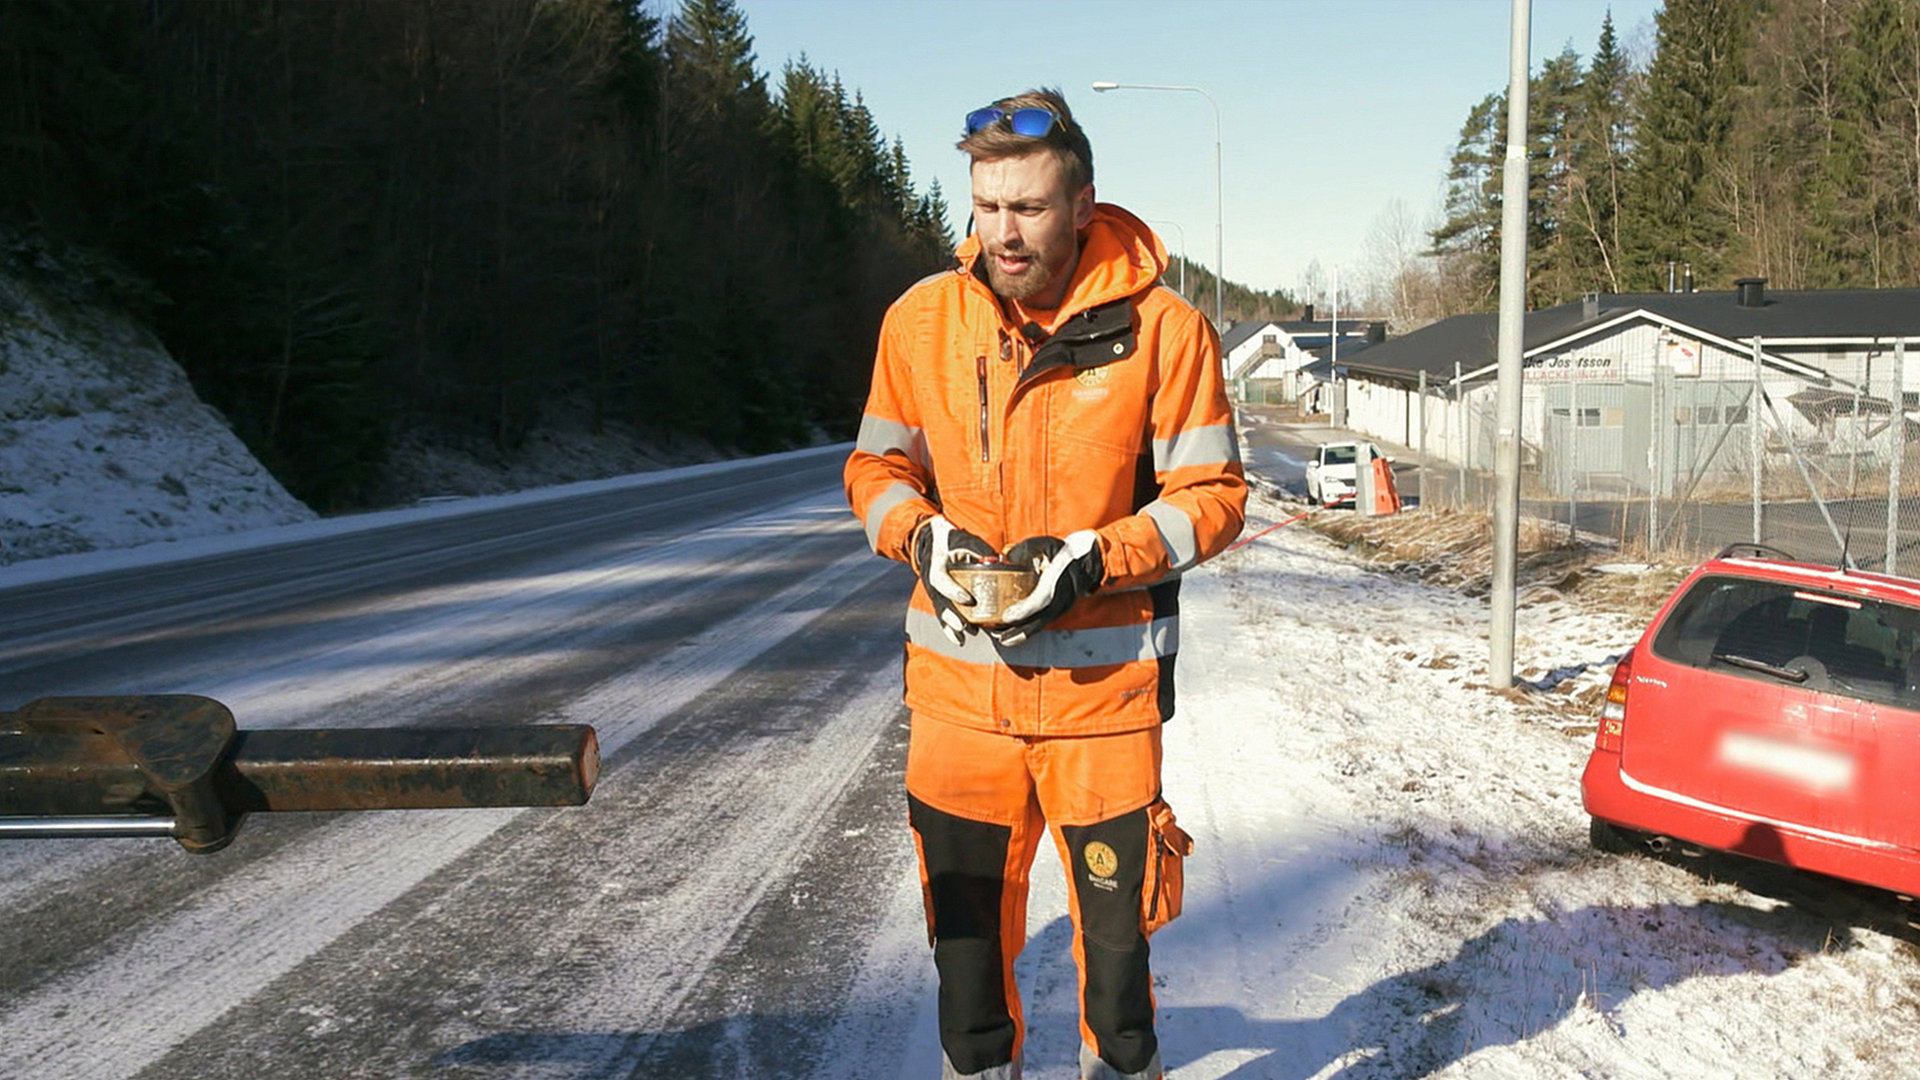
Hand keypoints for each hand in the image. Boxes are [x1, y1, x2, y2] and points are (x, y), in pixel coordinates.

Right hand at [912, 515, 995, 643]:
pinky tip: (960, 640)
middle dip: (952, 616)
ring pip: (940, 611)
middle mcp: (931, 579)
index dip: (953, 591)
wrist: (931, 539)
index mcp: (936, 563)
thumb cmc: (951, 537)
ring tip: (968, 634)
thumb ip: (980, 552)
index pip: (940, 579)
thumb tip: (1002, 564)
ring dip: (952, 626)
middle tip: (966, 625)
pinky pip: (941, 615)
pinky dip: (949, 629)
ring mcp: (933, 590)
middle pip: (939, 602)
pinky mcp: (937, 597)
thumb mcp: (964, 539)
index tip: (968, 600)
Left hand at [990, 530, 1102, 645]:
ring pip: (1042, 624)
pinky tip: (1013, 633)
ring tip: (1002, 638)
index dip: (1024, 610)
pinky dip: (1028, 630)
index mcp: (1059, 578)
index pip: (1042, 599)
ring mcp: (1063, 605)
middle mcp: (1063, 596)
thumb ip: (1024, 549)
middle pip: (1041, 619)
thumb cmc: (1063, 551)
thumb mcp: (1044, 543)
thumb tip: (1007, 558)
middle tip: (1000, 636)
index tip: (1007, 616)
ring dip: (1022, 634)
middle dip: (1019, 630)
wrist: (1086, 559)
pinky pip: (1043, 622)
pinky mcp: (1060, 610)